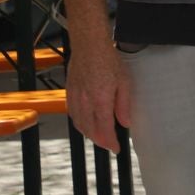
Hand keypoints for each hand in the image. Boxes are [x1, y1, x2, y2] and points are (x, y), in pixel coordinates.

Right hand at [67, 36, 132, 153]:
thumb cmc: (108, 60)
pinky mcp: (69, 93)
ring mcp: (75, 98)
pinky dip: (79, 124)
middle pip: (90, 131)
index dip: (110, 142)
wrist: (89, 46)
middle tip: (109, 144)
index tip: (116, 148)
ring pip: (80, 124)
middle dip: (100, 141)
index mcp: (101, 101)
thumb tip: (125, 122)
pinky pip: (72, 114)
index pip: (105, 130)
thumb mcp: (125, 82)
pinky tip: (85, 123)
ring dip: (89, 134)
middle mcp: (85, 103)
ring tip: (99, 137)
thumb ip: (124, 105)